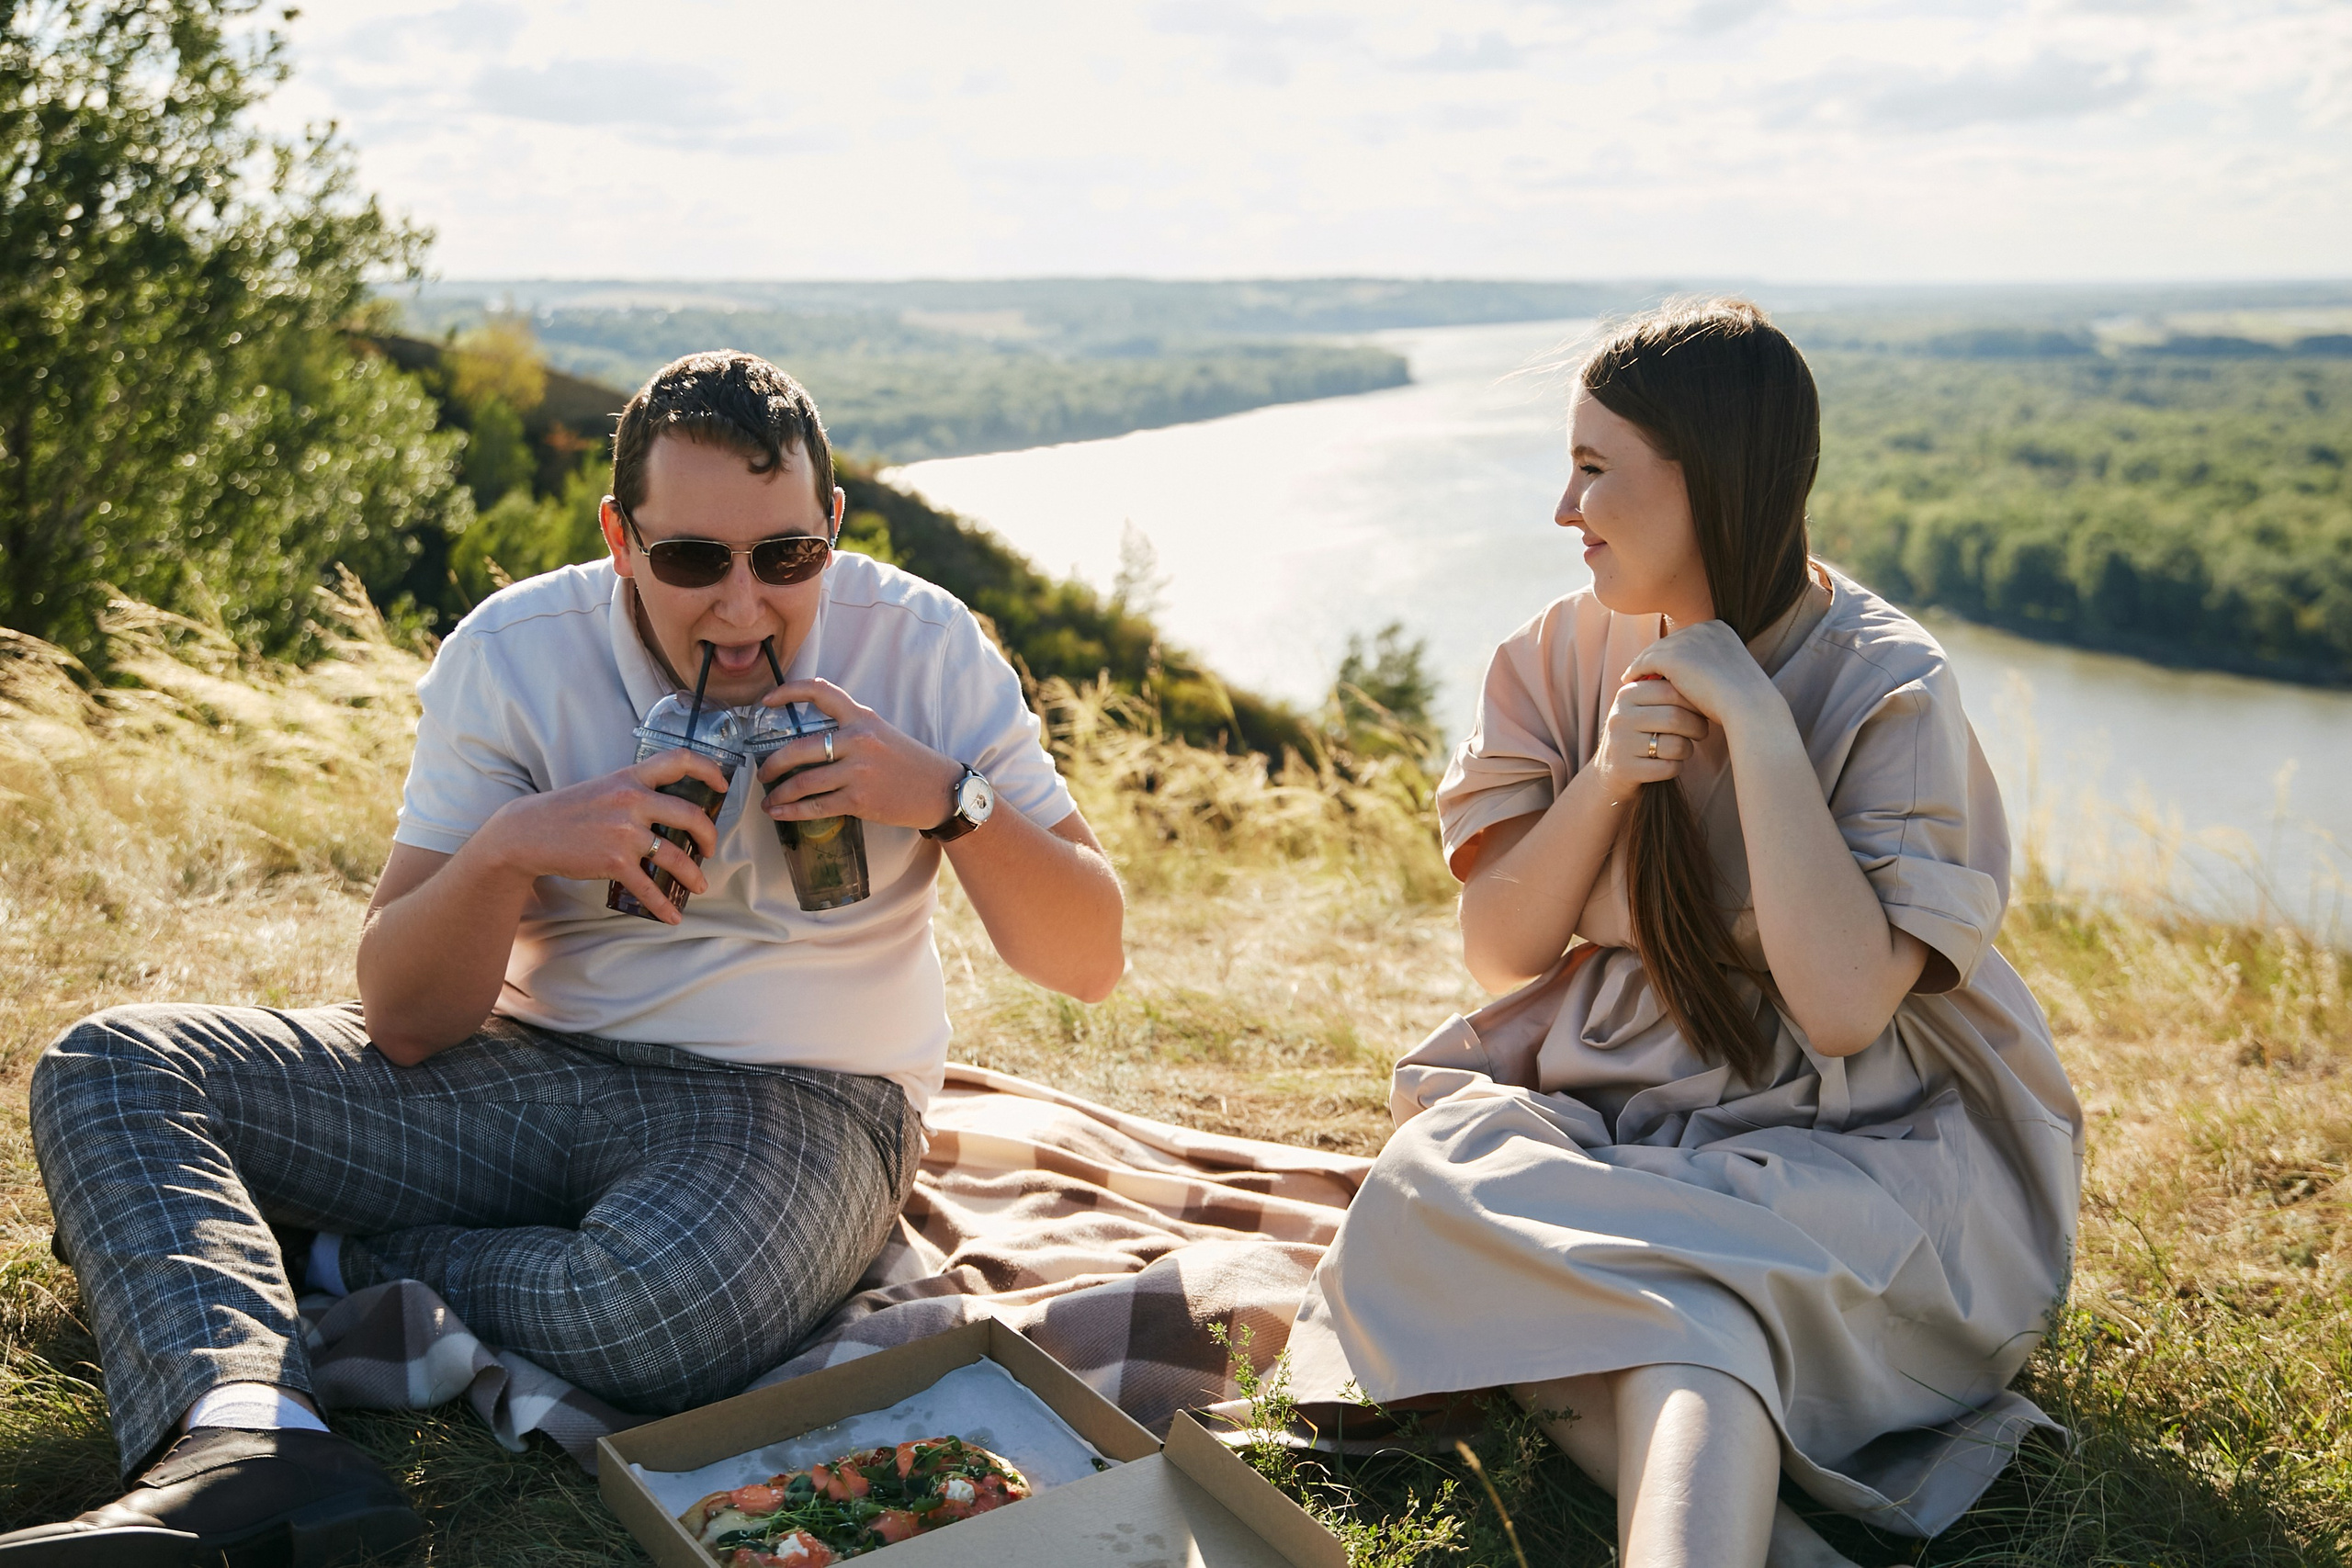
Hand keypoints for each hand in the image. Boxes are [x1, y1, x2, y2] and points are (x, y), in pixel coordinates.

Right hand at [479, 748, 729, 923]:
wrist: (528, 831)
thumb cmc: (568, 811)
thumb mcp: (603, 787)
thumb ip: (635, 791)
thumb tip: (670, 808)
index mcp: (630, 777)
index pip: (679, 760)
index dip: (709, 770)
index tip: (724, 786)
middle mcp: (632, 800)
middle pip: (691, 815)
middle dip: (710, 835)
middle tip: (711, 848)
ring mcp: (624, 832)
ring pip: (676, 856)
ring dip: (694, 874)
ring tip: (700, 884)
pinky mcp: (614, 861)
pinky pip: (649, 887)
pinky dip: (664, 905)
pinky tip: (672, 916)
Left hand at [758, 679, 963, 831]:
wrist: (939, 790)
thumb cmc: (909, 762)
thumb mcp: (881, 733)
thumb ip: (849, 731)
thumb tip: (807, 744)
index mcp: (862, 717)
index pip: (820, 692)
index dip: (788, 691)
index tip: (767, 700)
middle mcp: (858, 740)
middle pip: (799, 748)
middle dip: (772, 763)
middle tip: (763, 772)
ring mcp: (858, 772)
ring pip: (803, 782)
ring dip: (779, 793)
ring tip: (769, 799)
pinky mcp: (859, 800)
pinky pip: (816, 806)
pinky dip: (792, 811)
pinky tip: (780, 813)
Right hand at [1589, 673, 1710, 801]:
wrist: (1610, 768)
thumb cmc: (1639, 730)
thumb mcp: (1642, 705)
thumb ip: (1665, 689)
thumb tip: (1705, 679)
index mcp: (1627, 694)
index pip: (1671, 691)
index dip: (1695, 701)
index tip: (1702, 710)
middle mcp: (1620, 716)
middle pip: (1675, 717)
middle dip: (1697, 727)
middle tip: (1701, 732)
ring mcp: (1621, 744)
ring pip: (1676, 745)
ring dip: (1688, 749)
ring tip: (1684, 748)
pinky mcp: (1626, 769)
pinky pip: (1669, 767)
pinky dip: (1676, 767)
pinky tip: (1670, 763)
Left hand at [1620, 620, 1780, 735]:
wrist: (1747, 703)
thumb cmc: (1742, 698)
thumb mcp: (1729, 674)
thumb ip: (1712, 668)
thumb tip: (1695, 676)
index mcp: (1718, 628)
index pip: (1686, 639)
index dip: (1673, 653)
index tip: (1662, 666)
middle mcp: (1702, 627)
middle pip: (1669, 641)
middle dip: (1655, 656)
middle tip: (1641, 670)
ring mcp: (1686, 639)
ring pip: (1655, 651)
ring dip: (1642, 663)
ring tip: (1633, 676)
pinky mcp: (1671, 655)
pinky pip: (1645, 662)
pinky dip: (1635, 671)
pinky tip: (1629, 681)